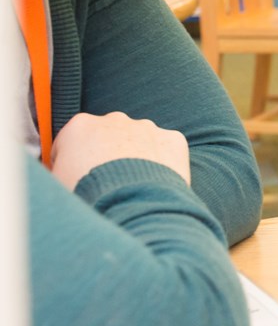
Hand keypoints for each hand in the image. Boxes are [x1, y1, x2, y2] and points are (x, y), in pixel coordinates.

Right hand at [50, 112, 190, 191]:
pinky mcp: (173, 139)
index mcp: (80, 126)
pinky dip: (164, 163)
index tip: (78, 180)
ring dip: (137, 158)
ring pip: (140, 141)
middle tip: (110, 184)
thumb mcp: (57, 184)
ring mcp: (147, 127)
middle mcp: (115, 120)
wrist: (132, 205)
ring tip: (134, 187)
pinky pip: (166, 150)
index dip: (74, 163)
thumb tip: (64, 176)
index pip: (73, 142)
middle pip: (108, 137)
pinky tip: (156, 183)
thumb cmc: (88, 196)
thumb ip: (60, 171)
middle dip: (109, 156)